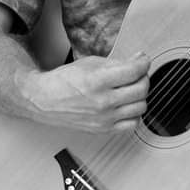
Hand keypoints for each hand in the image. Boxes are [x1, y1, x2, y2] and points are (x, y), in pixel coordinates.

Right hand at [18, 52, 150, 132]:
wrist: (44, 100)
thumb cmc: (65, 81)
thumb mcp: (90, 63)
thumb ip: (117, 63)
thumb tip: (139, 61)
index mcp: (98, 81)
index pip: (134, 71)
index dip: (144, 62)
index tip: (143, 59)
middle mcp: (102, 102)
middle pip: (141, 89)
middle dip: (144, 77)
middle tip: (138, 73)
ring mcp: (104, 118)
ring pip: (141, 107)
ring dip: (140, 95)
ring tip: (131, 89)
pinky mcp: (103, 129)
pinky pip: (132, 124)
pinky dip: (134, 113)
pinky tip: (127, 105)